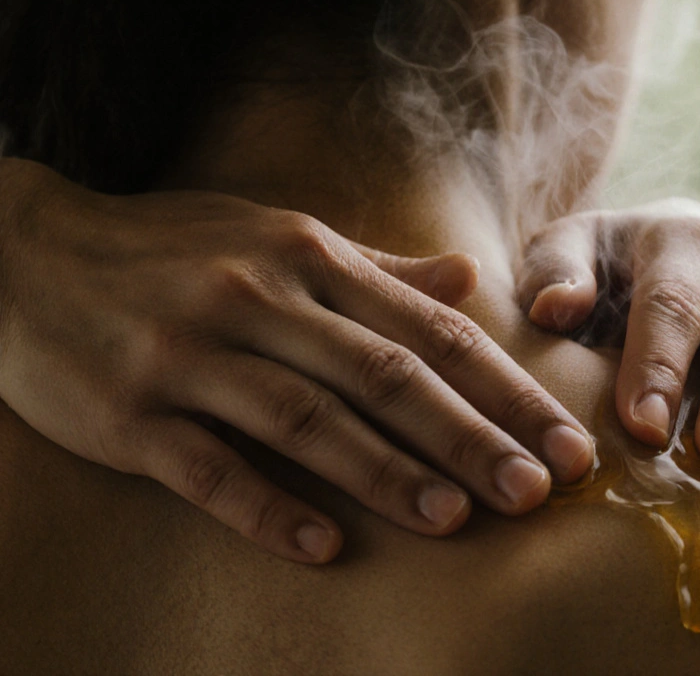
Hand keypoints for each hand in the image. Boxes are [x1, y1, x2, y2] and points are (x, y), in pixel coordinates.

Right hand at [0, 159, 593, 562]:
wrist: (25, 251)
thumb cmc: (176, 249)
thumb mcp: (280, 235)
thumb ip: (379, 267)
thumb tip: (470, 280)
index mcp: (308, 257)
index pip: (430, 329)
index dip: (504, 387)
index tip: (563, 440)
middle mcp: (259, 299)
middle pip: (385, 375)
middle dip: (469, 436)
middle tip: (537, 492)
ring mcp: (192, 354)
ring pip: (306, 419)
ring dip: (385, 473)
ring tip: (455, 520)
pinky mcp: (130, 413)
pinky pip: (208, 467)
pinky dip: (266, 506)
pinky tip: (321, 546)